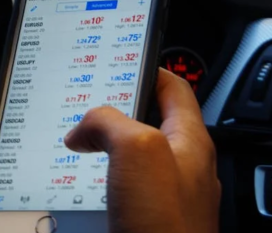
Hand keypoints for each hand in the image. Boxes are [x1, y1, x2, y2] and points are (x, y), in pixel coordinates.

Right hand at [64, 69, 219, 232]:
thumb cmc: (165, 226)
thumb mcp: (136, 149)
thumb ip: (110, 121)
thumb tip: (86, 126)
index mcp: (189, 140)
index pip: (174, 87)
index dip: (148, 66)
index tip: (121, 57)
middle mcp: (182, 165)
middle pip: (150, 119)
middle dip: (118, 108)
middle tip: (90, 102)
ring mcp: (167, 195)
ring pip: (134, 154)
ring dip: (107, 143)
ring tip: (81, 139)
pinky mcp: (149, 219)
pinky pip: (125, 185)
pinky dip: (104, 175)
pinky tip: (87, 180)